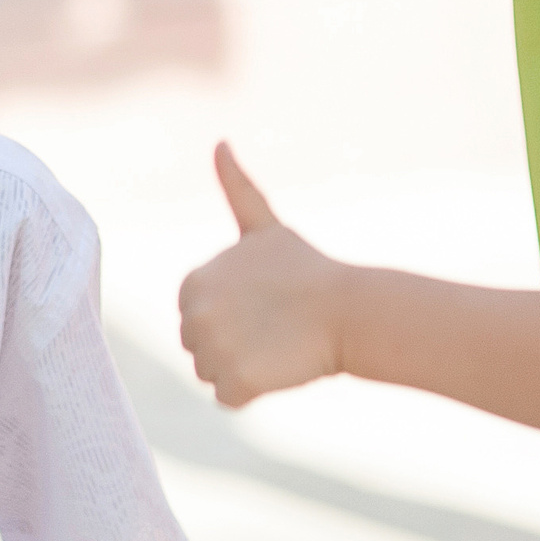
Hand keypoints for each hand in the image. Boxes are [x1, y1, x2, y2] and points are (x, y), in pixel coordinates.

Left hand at [177, 144, 348, 406]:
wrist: (348, 308)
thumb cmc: (307, 270)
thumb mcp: (263, 227)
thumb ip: (236, 187)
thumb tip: (219, 142)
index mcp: (191, 283)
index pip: (195, 317)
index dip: (230, 317)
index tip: (262, 306)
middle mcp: (192, 315)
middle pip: (199, 347)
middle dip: (233, 343)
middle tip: (272, 328)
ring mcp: (211, 349)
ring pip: (212, 374)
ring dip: (242, 367)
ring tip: (276, 345)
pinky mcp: (234, 380)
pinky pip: (228, 398)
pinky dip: (250, 392)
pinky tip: (276, 368)